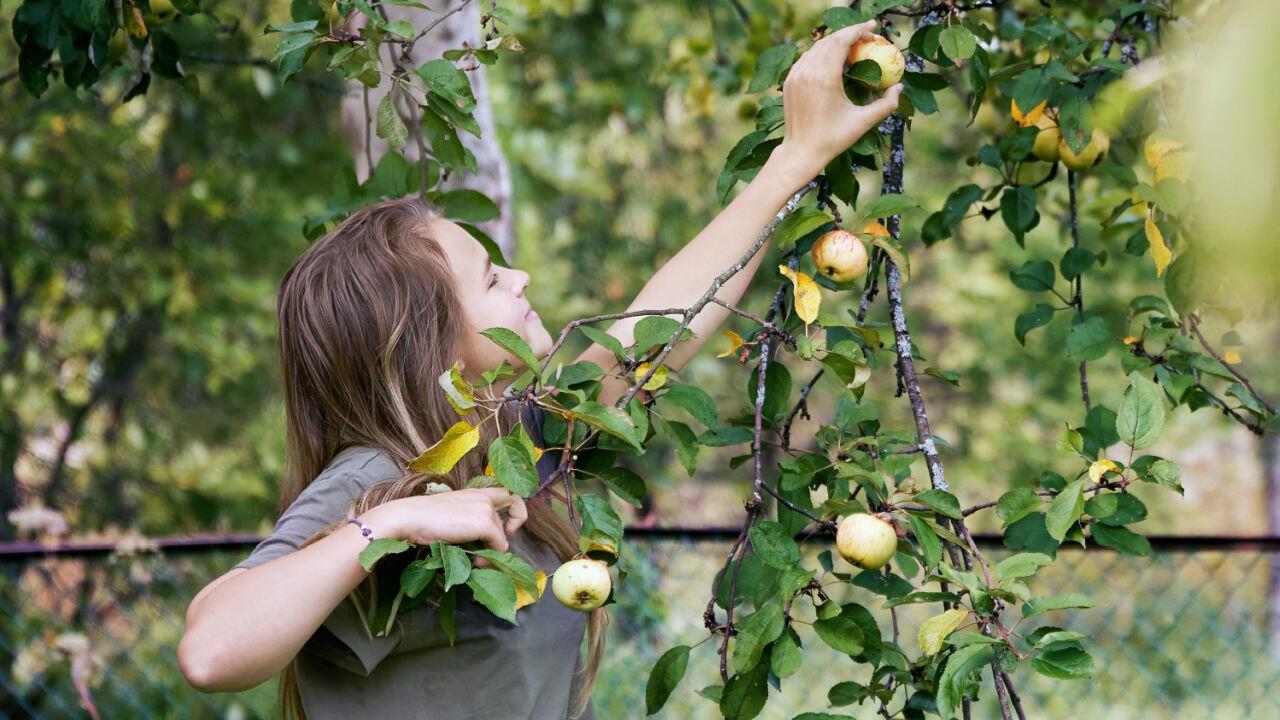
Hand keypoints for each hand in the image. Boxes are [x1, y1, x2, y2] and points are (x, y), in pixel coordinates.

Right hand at [362, 487, 527, 567]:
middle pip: (502, 521)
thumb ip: (470, 524)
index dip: (515, 511)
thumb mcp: (453, 517)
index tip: (507, 528)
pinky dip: (490, 556)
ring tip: (474, 559)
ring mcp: (485, 509)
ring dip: (491, 550)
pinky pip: (499, 544)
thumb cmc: (425, 520)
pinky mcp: (484, 522)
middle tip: (483, 554)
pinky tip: (475, 560)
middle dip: (496, 539)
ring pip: (501, 535)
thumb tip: (487, 548)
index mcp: (475, 493)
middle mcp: (483, 497)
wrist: (411, 518)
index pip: (508, 494)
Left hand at [776, 20, 904, 177]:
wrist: (800, 151)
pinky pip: (806, 58)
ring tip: (853, 45)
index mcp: (825, 78)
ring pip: (817, 47)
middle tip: (868, 35)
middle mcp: (808, 72)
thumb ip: (886, 104)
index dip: (859, 31)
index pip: (842, 42)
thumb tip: (899, 87)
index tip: (874, 28)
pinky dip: (821, 52)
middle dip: (850, 33)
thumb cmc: (833, 139)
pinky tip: (833, 58)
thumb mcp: (863, 122)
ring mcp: (796, 75)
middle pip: (830, 40)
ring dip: (835, 42)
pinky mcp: (790, 81)